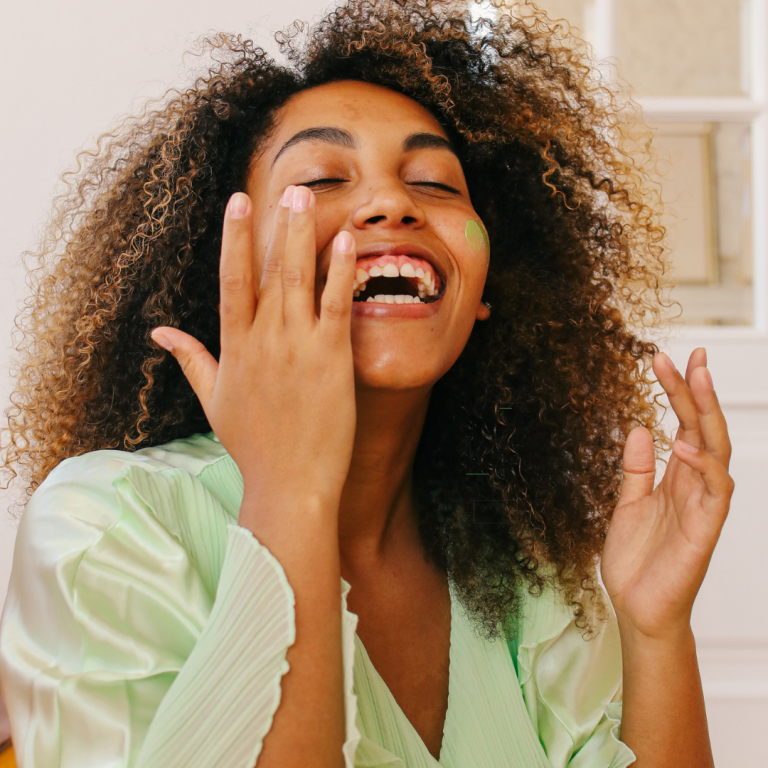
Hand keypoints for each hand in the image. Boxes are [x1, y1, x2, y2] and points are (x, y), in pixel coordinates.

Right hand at [150, 186, 357, 514]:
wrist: (290, 486)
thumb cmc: (253, 447)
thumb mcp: (213, 401)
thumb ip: (190, 360)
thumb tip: (159, 330)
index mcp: (234, 348)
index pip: (231, 281)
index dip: (234, 239)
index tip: (237, 202)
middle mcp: (263, 341)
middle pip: (267, 271)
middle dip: (275, 225)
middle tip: (287, 186)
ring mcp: (297, 347)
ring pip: (298, 279)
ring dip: (302, 235)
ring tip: (307, 197)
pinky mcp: (331, 359)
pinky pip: (335, 305)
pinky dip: (341, 271)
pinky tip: (347, 241)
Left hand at [601, 348, 733, 638]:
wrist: (637, 609)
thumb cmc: (637, 562)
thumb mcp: (627, 505)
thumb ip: (635, 469)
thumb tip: (638, 428)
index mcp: (676, 478)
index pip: (684, 426)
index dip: (680, 393)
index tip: (669, 360)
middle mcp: (694, 486)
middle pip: (703, 429)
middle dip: (698, 392)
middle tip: (692, 356)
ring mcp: (703, 506)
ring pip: (716, 450)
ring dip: (707, 415)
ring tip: (696, 378)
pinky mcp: (705, 530)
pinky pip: (714, 491)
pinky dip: (703, 466)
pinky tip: (683, 445)